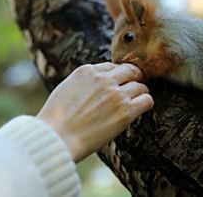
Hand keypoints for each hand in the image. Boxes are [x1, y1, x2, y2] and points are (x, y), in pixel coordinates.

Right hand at [37, 62, 153, 161]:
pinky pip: (147, 101)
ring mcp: (116, 94)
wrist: (57, 136)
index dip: (117, 75)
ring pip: (141, 86)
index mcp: (87, 71)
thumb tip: (95, 86)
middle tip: (135, 86)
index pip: (112, 66)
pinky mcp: (125, 111)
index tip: (119, 83)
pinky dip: (146, 102)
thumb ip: (83, 82)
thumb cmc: (56, 119)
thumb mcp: (66, 89)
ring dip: (140, 92)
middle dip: (134, 78)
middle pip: (130, 71)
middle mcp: (103, 79)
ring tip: (138, 100)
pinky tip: (141, 108)